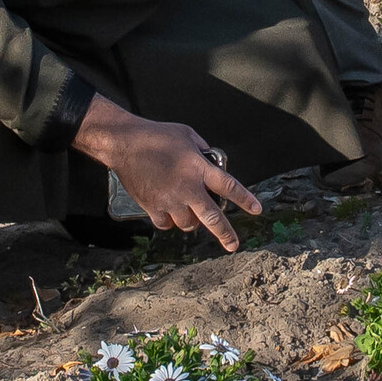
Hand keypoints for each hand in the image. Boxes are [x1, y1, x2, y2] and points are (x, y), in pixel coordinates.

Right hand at [88, 111, 260, 254]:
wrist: (124, 144)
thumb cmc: (156, 136)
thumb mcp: (188, 135)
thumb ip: (203, 151)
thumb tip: (210, 161)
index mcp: (198, 168)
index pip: (229, 187)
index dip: (244, 199)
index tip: (256, 210)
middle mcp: (187, 188)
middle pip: (212, 218)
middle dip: (225, 234)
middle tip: (233, 245)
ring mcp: (169, 200)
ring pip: (189, 224)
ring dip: (193, 220)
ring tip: (189, 209)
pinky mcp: (152, 207)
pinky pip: (166, 224)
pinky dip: (170, 221)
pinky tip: (169, 211)